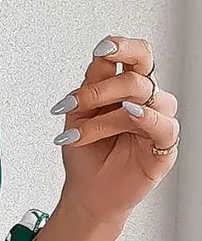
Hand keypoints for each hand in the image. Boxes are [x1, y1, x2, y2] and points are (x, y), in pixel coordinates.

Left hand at [49, 32, 179, 228]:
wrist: (87, 193)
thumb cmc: (86, 154)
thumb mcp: (79, 114)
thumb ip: (91, 84)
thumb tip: (101, 55)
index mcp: (128, 88)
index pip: (136, 55)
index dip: (123, 47)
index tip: (103, 49)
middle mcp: (147, 100)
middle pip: (138, 74)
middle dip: (102, 88)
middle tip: (76, 106)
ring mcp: (158, 121)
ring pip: (143, 98)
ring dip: (106, 116)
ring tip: (80, 134)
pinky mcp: (165, 146)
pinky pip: (164, 125)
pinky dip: (146, 117)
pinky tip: (130, 113)